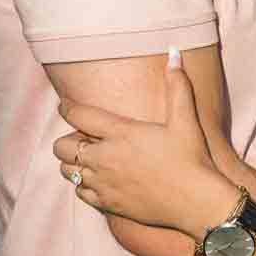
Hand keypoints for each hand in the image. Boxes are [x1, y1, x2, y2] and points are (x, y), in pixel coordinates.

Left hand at [54, 49, 237, 239]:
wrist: (194, 201)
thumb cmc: (191, 158)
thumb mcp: (185, 119)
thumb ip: (177, 85)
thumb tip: (174, 52)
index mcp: (120, 133)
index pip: (77, 114)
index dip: (67, 107)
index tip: (66, 106)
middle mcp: (105, 157)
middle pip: (61, 147)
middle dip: (67, 139)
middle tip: (83, 137)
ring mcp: (103, 182)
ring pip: (67, 171)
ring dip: (74, 163)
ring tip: (91, 158)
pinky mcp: (107, 203)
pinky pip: (80, 193)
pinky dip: (85, 185)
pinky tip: (100, 180)